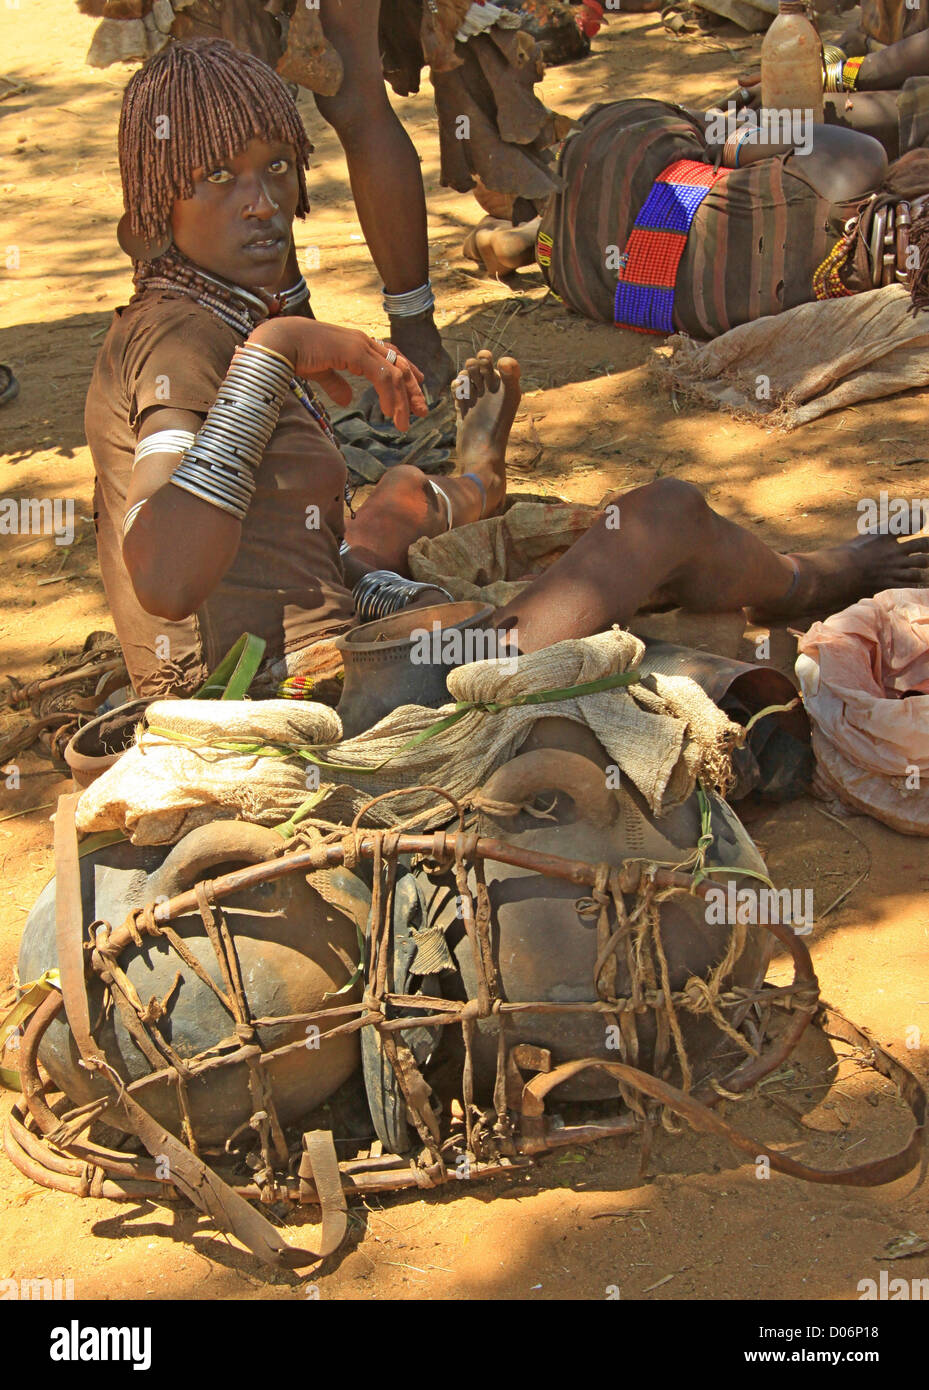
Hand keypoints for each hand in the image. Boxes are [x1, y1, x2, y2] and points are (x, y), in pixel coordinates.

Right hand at [249, 318, 427, 430]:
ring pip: (395, 373)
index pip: (390, 357)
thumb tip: (347, 400)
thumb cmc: (294, 354)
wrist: (279, 343)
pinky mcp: (356, 353)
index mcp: (356, 344)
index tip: (416, 389)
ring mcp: (361, 345)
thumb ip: (336, 384)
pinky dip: (390, 396)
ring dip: (403, 400)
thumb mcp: (321, 372)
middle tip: (421, 411)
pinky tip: (390, 413)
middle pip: (400, 364)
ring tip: (405, 422)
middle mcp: (363, 342)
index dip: (406, 372)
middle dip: (413, 389)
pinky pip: (383, 376)